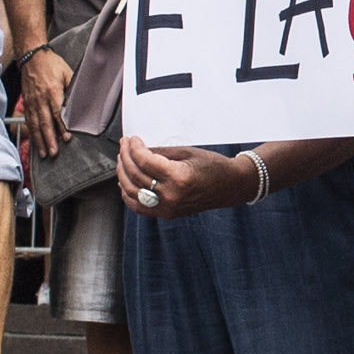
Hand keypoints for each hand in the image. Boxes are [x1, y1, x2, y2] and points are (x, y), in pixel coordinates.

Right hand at [11, 43, 73, 157]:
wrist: (32, 56)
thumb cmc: (51, 64)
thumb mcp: (67, 72)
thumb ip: (73, 87)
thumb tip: (82, 102)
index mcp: (52, 91)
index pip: (57, 113)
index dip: (62, 127)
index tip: (66, 139)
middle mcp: (40, 99)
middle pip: (45, 122)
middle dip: (49, 139)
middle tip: (53, 152)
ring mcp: (32, 102)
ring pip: (35, 124)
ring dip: (39, 140)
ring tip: (44, 153)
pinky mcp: (26, 102)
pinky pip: (29, 120)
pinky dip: (32, 133)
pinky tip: (35, 141)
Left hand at [117, 137, 266, 216]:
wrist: (230, 186)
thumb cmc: (214, 167)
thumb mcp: (187, 153)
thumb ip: (160, 153)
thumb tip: (139, 149)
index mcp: (178, 177)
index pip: (145, 161)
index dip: (133, 148)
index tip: (131, 139)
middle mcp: (172, 195)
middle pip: (136, 175)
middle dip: (126, 157)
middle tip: (124, 145)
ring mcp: (168, 207)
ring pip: (133, 191)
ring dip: (123, 174)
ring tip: (122, 160)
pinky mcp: (167, 213)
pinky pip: (139, 207)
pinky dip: (128, 195)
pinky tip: (125, 182)